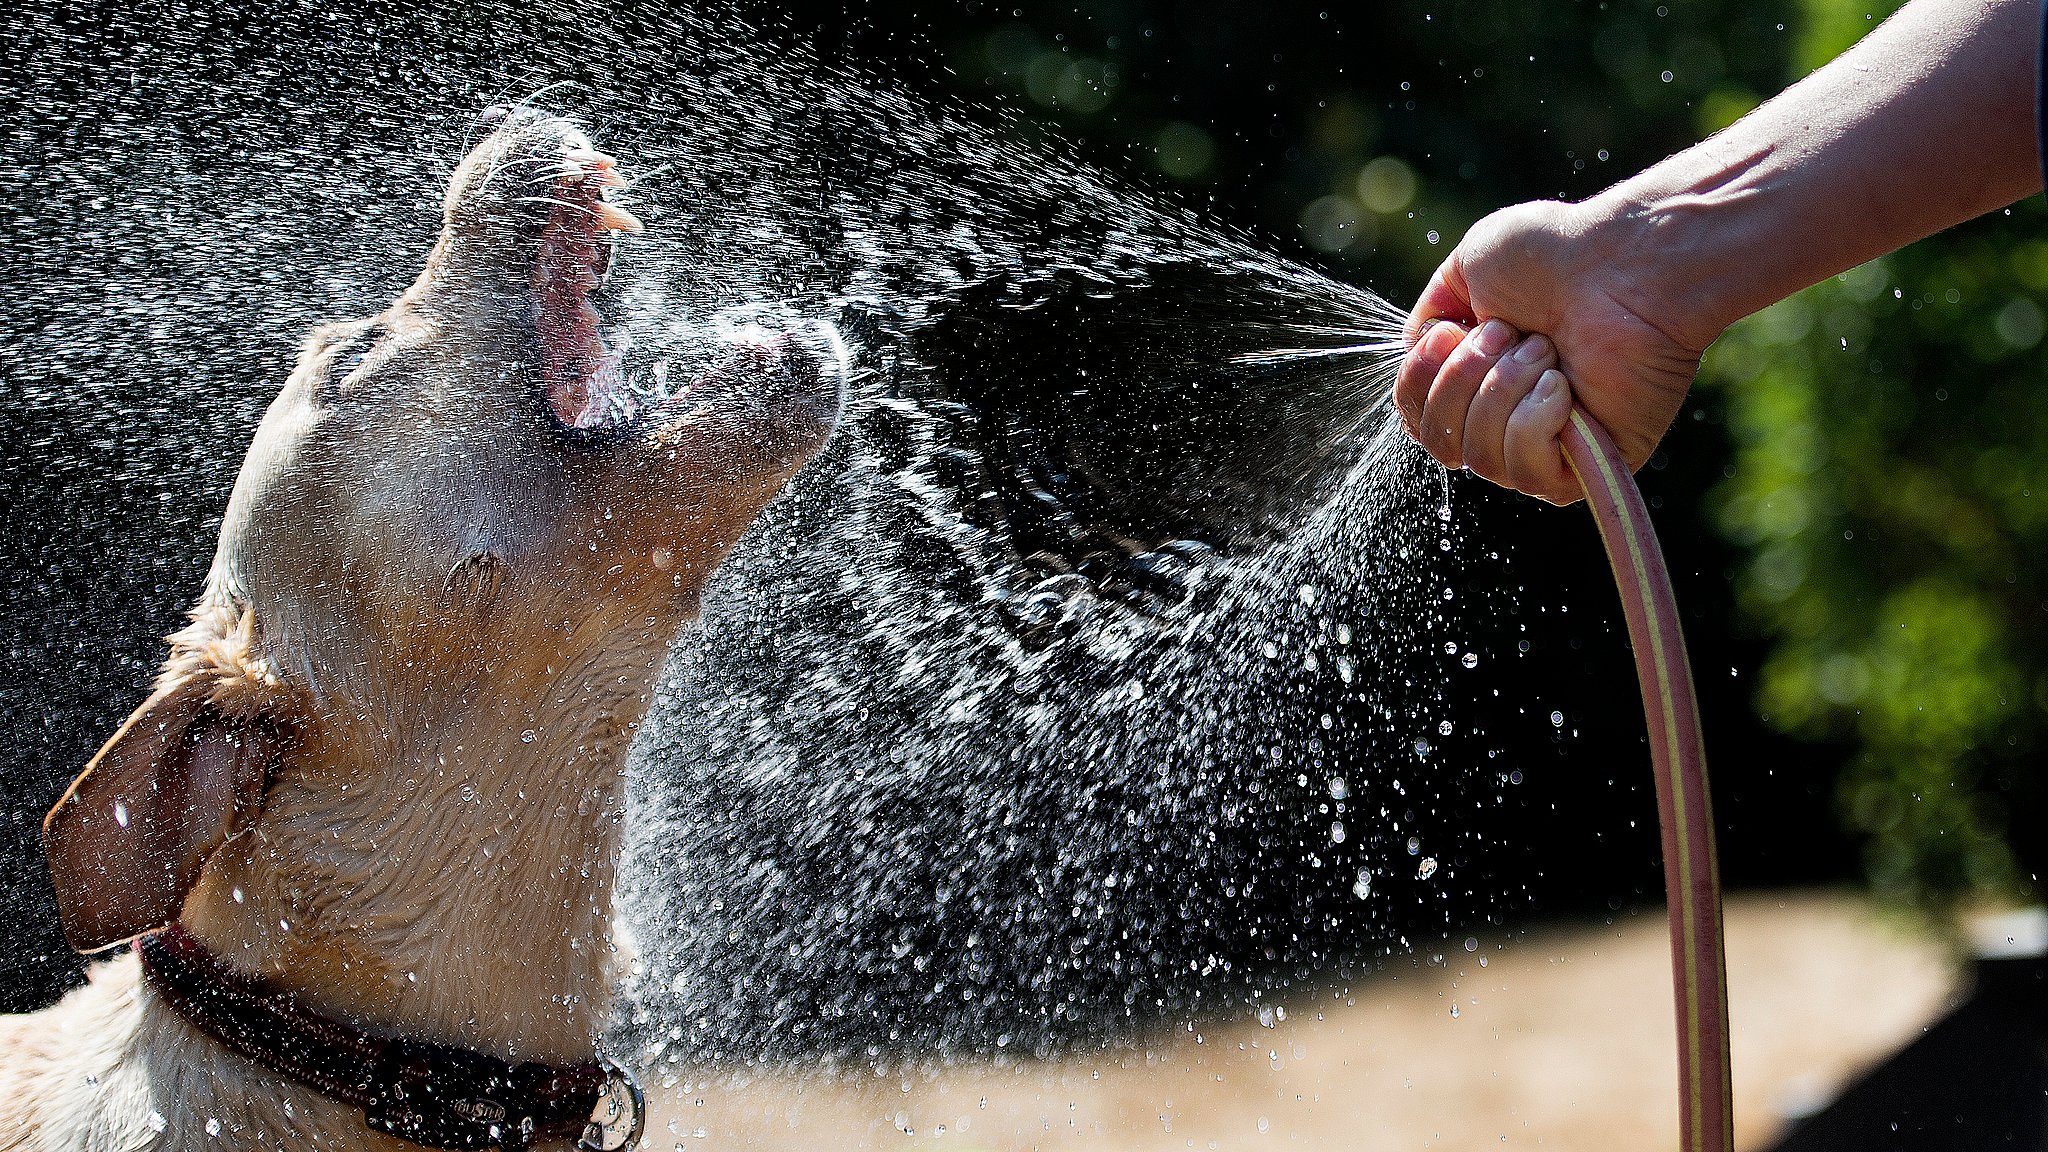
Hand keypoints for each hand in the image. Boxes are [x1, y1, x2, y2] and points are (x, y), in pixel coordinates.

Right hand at [1395, 199, 1711, 504]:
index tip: (1450, 333)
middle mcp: (1507, 421)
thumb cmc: (1555, 256)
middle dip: (1464, 379)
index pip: (1419, 420)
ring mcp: (1546, 448)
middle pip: (1440, 443)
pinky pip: (1524, 468)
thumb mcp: (1466, 268)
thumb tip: (1418, 355)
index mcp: (1479, 380)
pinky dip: (1534, 418)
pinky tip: (1562, 384)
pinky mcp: (1584, 468)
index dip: (1419, 381)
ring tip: (1546, 348)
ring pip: (1479, 457)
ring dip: (1503, 389)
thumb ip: (1430, 317)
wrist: (1623, 265)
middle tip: (1511, 332)